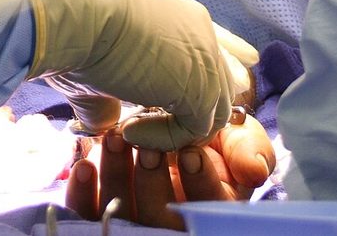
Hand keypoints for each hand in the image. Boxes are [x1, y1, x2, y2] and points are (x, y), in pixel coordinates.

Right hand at [0, 0, 256, 150]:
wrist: (75, 10)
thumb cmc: (74, 26)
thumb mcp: (96, 63)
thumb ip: (107, 97)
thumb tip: (103, 123)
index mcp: (179, 15)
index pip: (220, 43)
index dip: (222, 63)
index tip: (223, 76)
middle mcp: (200, 30)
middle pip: (227, 78)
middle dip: (204, 105)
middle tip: (170, 126)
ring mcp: (205, 58)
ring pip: (214, 108)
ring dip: (179, 127)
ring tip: (135, 130)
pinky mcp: (200, 88)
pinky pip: (196, 130)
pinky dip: (165, 139)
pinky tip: (131, 131)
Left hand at [65, 122, 275, 230]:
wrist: (167, 117)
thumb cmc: (207, 133)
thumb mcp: (236, 135)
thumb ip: (248, 149)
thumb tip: (254, 169)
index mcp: (211, 208)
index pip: (208, 207)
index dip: (201, 183)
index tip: (192, 153)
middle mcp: (172, 219)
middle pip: (161, 216)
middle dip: (155, 180)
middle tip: (149, 147)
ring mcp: (133, 219)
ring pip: (123, 213)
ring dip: (118, 177)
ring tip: (116, 140)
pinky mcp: (99, 212)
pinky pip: (86, 214)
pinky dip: (82, 194)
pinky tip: (84, 166)